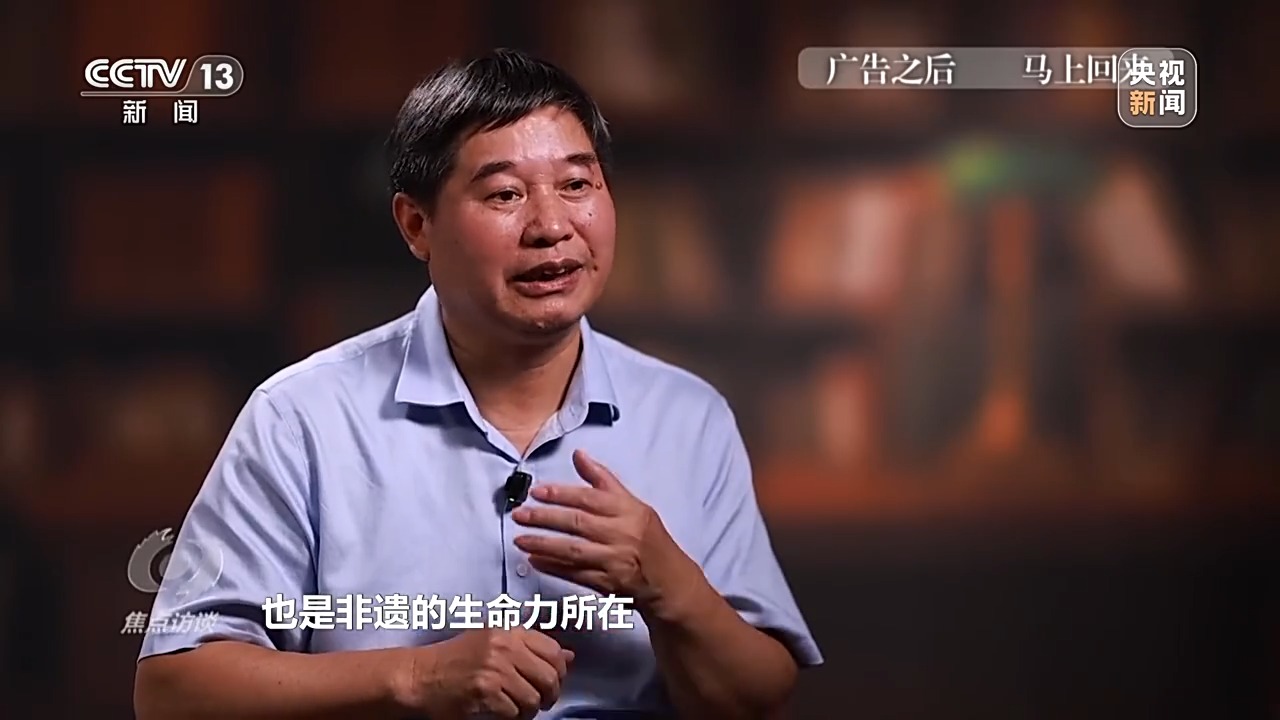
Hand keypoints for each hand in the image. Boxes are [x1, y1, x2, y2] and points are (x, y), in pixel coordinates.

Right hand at [398, 627, 572, 719]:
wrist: (421, 676)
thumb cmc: (456, 660)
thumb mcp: (494, 644)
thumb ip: (531, 648)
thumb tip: (569, 657)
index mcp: (509, 633)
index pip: (553, 651)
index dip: (558, 671)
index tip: (551, 683)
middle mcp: (504, 647)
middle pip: (549, 677)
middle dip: (548, 695)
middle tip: (538, 702)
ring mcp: (494, 669)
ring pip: (533, 698)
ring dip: (528, 710)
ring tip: (516, 708)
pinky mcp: (484, 691)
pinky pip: (514, 712)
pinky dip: (511, 718)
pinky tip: (501, 713)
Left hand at [511, 449, 700, 615]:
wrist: (669, 581)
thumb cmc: (648, 538)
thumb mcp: (633, 504)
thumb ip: (603, 480)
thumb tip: (579, 455)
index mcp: (628, 511)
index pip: (589, 498)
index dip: (561, 494)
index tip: (536, 492)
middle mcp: (621, 535)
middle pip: (577, 523)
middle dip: (545, 518)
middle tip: (520, 514)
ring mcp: (614, 561)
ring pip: (573, 551)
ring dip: (543, 544)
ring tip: (520, 539)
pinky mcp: (607, 584)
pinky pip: (575, 574)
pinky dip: (553, 567)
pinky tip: (535, 561)